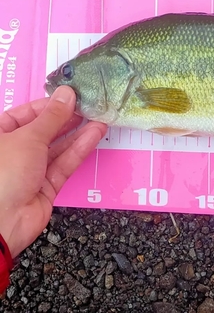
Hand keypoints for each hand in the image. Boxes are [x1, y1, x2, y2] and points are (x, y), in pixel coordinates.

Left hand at [0, 86, 106, 258]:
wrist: (1, 224)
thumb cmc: (1, 175)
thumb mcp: (28, 137)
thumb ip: (52, 116)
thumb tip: (67, 94)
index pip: (25, 114)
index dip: (49, 105)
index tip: (71, 96)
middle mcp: (13, 152)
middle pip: (44, 130)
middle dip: (67, 118)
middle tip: (89, 106)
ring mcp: (29, 170)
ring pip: (57, 147)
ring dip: (78, 133)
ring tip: (99, 118)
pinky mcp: (46, 186)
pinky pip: (64, 163)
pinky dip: (79, 149)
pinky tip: (94, 135)